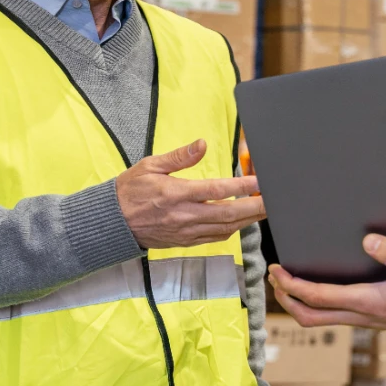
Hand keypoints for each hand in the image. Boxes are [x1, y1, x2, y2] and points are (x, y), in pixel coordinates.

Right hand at [116, 139, 265, 248]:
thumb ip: (179, 156)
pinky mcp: (184, 242)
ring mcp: (185, 231)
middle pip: (228, 214)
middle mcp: (184, 215)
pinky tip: (241, 222)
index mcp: (176, 193)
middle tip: (274, 201)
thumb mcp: (150, 166)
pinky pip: (214, 238)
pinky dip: (232, 230)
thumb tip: (202, 144)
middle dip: (254, 208)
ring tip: (264, 210)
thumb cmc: (130, 190)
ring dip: (247, 220)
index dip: (242, 187)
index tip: (260, 182)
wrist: (112, 223)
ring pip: (225, 228)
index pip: (216, 190)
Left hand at [268, 234, 385, 342]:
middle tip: (274, 278)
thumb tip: (368, 240)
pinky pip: (335, 316)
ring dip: (299, 303)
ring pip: (321, 319)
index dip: (292, 286)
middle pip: (311, 316)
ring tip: (288, 282)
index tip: (277, 271)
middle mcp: (362, 315)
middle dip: (286, 299)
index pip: (318, 297)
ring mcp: (366, 320)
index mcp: (368, 302)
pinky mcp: (372, 319)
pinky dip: (317, 304)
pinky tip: (320, 288)